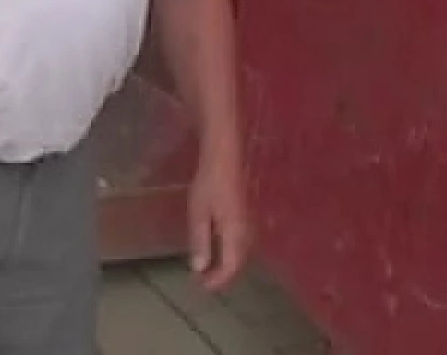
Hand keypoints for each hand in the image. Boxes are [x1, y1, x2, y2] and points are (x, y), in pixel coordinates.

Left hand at [187, 157, 251, 291]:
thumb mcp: (199, 214)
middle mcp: (245, 233)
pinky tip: (216, 250)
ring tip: (207, 271)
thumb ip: (200, 241)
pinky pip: (239, 245)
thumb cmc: (209, 185)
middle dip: (221, 276)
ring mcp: (247, 225)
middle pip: (237, 263)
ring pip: (239, 255)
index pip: (230, 267)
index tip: (201, 286)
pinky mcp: (244, 217)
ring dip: (225, 266)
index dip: (217, 280)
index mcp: (235, 234)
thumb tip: (199, 268)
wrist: (224, 160)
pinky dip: (228, 254)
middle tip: (202, 282)